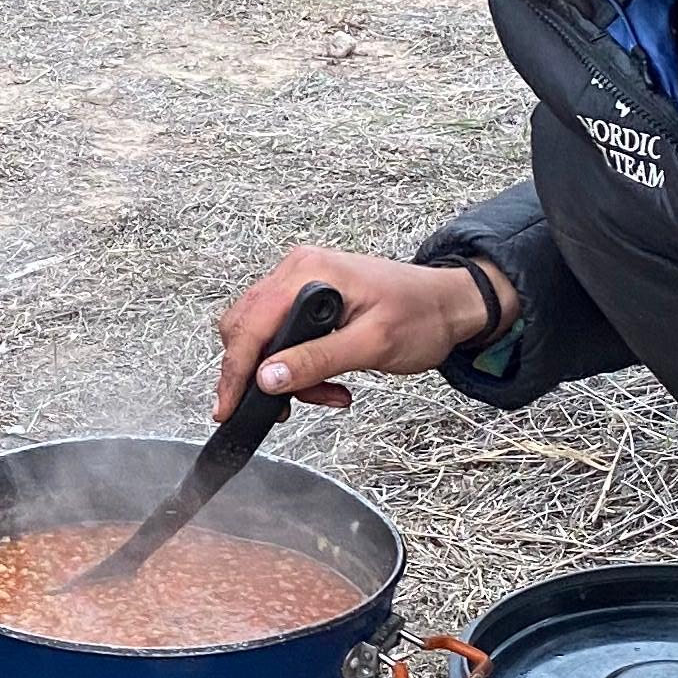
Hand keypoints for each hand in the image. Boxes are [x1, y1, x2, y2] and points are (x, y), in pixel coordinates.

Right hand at [211, 242, 512, 416]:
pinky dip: (296, 366)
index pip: (250, 324)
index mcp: (308, 273)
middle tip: (288, 407)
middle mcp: (297, 270)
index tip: (227, 407)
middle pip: (246, 328)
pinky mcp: (307, 298)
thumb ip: (316, 361)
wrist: (450, 305)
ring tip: (327, 393)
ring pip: (262, 336)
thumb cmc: (422, 317)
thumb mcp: (372, 346)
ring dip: (285, 375)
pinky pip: (281, 335)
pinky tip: (326, 382)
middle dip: (262, 375)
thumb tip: (267, 379)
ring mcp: (300, 282)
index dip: (235, 371)